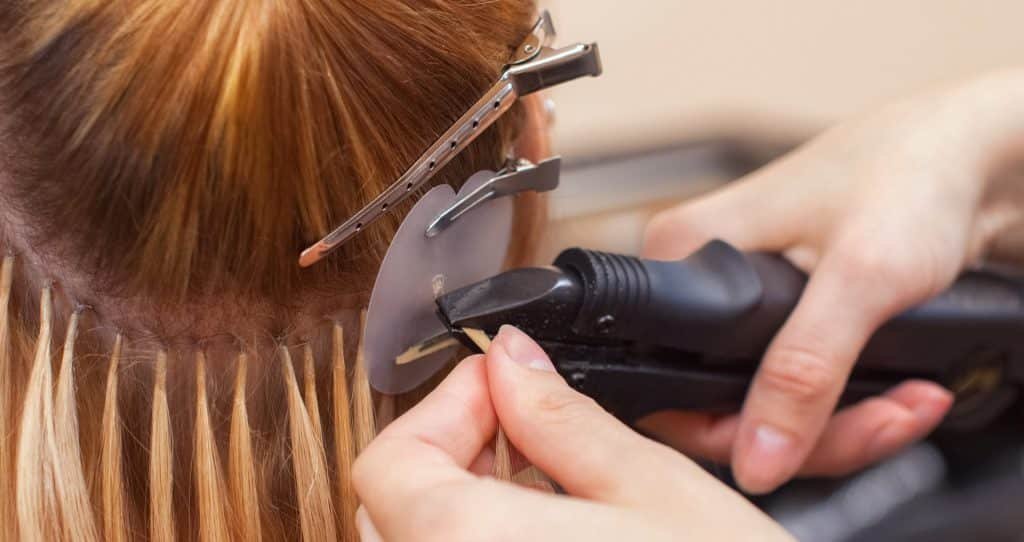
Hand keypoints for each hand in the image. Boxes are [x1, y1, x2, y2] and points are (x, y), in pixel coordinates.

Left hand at [353, 326, 792, 540]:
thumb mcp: (654, 490)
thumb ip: (562, 418)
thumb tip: (512, 360)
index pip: (389, 463)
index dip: (445, 405)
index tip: (500, 383)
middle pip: (389, 509)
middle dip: (450, 448)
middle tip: (518, 422)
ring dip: (457, 502)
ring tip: (537, 479)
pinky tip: (542, 533)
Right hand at [641, 69, 1023, 492]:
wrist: (978, 155)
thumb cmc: (912, 173)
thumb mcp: (859, 278)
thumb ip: (802, 372)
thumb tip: (755, 458)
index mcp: (682, 251)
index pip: (667, 379)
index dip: (730, 430)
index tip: (801, 443)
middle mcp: (701, 275)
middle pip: (721, 403)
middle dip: (811, 434)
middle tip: (883, 420)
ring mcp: (743, 299)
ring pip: (767, 405)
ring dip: (846, 423)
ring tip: (908, 402)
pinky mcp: (787, 314)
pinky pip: (799, 388)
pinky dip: (854, 406)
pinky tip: (901, 391)